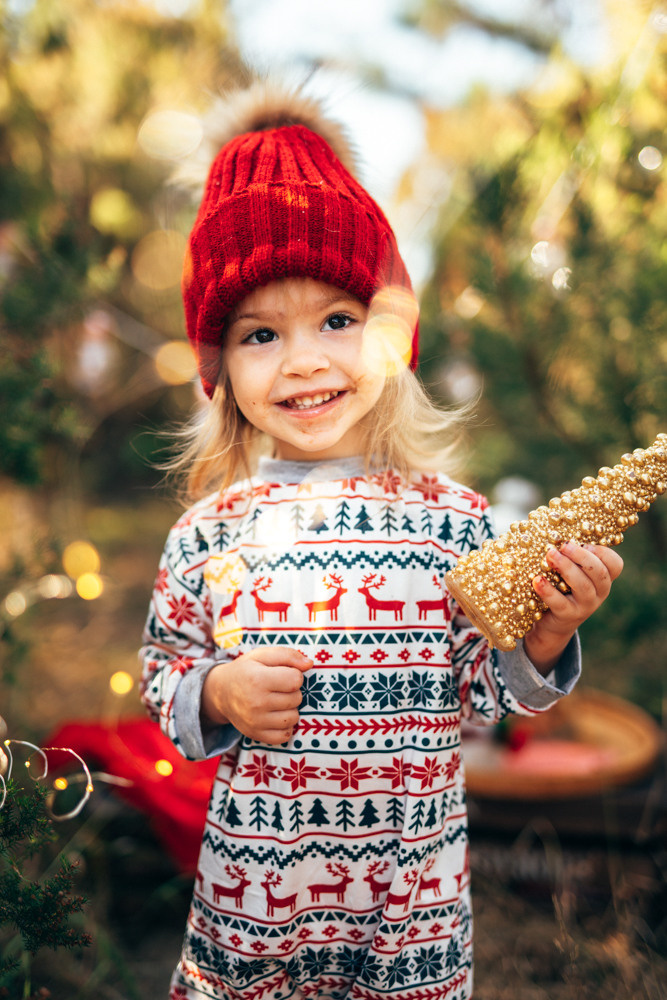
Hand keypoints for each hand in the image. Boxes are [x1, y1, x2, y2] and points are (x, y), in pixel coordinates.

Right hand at [201, 647, 311, 744]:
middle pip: (296, 699)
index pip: (296, 680)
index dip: (294, 674)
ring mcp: (256, 722)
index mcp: (258, 679)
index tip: (283, 674)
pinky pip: (284, 737)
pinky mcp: (255, 734)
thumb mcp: (262, 655)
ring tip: (277, 701)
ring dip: (290, 709)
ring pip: (293, 718)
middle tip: (277, 687)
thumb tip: (310, 664)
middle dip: (292, 691)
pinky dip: (285, 727)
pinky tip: (276, 716)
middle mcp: (256, 703)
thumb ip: (287, 655)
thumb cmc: (245, 670)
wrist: (220, 692)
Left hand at [524, 541, 622, 673]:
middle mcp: (599, 593)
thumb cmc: (562, 588)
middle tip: (564, 546)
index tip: (584, 543)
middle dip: (582, 556)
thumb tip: (556, 533)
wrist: (552, 623)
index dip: (602, 552)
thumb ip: (572, 556)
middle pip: (599, 573)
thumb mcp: (572, 572)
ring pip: (583, 586)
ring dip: (566, 568)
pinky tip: (537, 580)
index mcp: (603, 579)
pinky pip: (560, 603)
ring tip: (550, 556)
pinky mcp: (568, 616)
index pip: (615, 565)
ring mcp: (585, 606)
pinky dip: (548, 590)